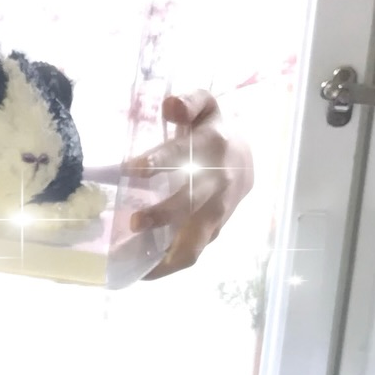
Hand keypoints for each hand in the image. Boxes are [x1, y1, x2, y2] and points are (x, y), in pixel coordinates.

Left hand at [122, 91, 254, 279]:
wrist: (245, 160)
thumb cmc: (212, 134)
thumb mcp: (205, 108)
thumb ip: (189, 102)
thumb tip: (171, 106)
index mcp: (212, 147)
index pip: (184, 154)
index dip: (159, 161)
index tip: (130, 169)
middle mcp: (217, 184)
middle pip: (192, 205)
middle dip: (164, 216)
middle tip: (133, 223)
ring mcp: (217, 213)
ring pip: (193, 243)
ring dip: (163, 257)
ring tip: (129, 265)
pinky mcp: (213, 233)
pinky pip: (189, 253)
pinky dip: (165, 265)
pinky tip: (137, 271)